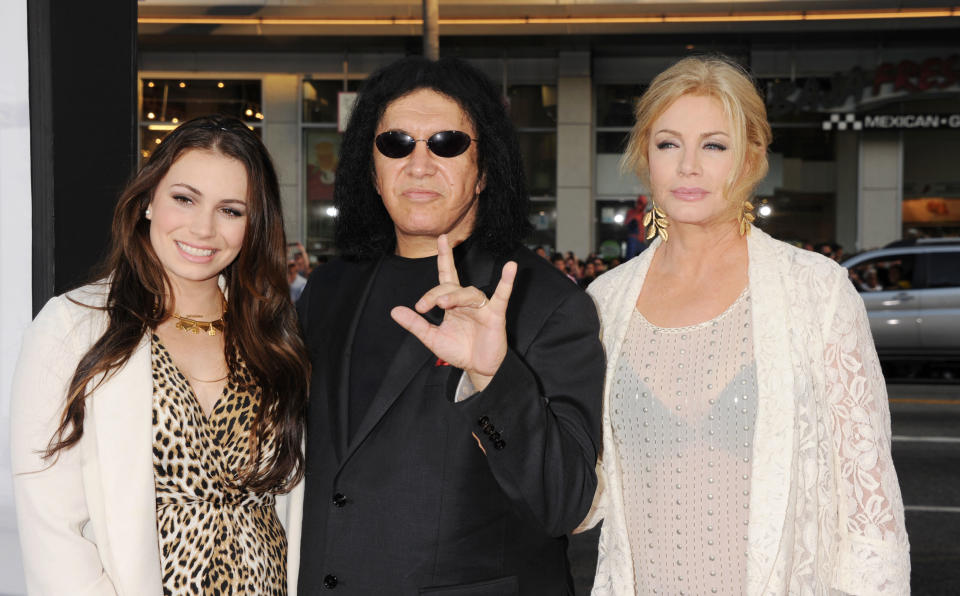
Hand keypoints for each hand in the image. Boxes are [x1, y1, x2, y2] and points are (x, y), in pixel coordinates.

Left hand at [391, 234, 516, 391]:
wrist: (477, 369)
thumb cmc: (459, 350)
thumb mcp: (432, 338)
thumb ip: (415, 324)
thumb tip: (395, 311)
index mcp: (452, 302)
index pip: (446, 274)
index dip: (442, 257)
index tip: (431, 268)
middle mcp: (466, 300)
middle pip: (451, 286)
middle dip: (435, 294)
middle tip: (423, 307)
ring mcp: (481, 306)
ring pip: (468, 293)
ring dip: (455, 296)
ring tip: (442, 303)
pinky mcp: (495, 314)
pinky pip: (502, 295)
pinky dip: (507, 281)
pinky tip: (511, 267)